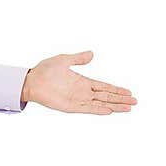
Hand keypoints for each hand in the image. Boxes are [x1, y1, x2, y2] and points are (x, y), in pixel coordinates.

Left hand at [21, 52, 136, 113]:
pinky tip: (109, 111)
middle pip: (106, 96)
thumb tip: (92, 54)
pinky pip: (87, 109)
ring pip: (100, 103)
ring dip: (114, 106)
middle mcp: (82, 92)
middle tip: (135, 102)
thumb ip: (79, 58)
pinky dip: (98, 110)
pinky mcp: (70, 106)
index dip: (116, 89)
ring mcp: (77, 100)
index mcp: (82, 81)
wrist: (31, 80)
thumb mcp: (64, 60)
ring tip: (128, 108)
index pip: (104, 87)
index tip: (128, 92)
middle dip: (120, 99)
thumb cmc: (44, 70)